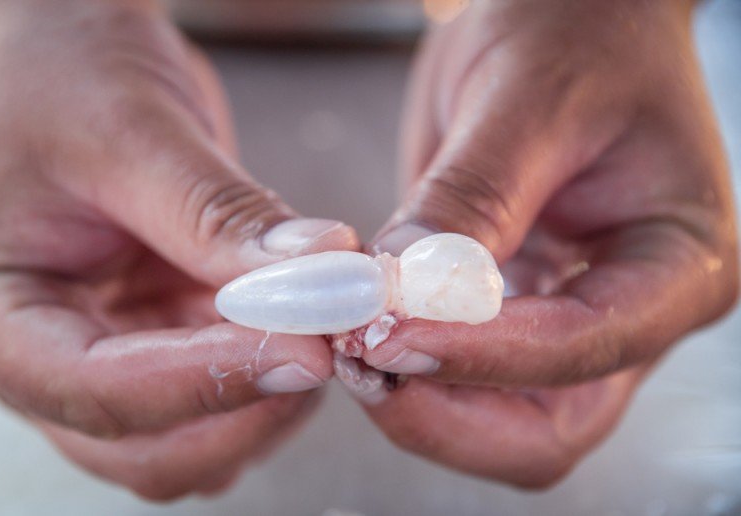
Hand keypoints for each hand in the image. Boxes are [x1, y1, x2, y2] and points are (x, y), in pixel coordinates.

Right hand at [0, 0, 356, 498]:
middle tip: (326, 345)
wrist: (62, 45)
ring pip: (190, 437)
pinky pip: (219, 390)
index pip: (92, 388)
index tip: (304, 350)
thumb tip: (322, 274)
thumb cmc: (62, 70)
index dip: (207, 382)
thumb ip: (220, 215)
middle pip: (143, 445)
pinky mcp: (153, 336)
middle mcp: (35, 353)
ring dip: (265, 401)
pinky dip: (271, 370)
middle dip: (243, 408)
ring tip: (322, 327)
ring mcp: (100, 351)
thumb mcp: (132, 130)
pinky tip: (305, 321)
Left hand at [361, 0, 737, 486]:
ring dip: (419, 403)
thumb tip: (402, 291)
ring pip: (499, 425)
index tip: (386, 331)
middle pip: (546, 428)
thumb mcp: (526, 99)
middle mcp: (632, 313)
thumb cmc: (577, 30)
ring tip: (350, 343)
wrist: (567, 17)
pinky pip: (463, 382)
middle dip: (446, 411)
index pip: (584, 346)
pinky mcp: (513, 317)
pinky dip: (410, 371)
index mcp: (678, 262)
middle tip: (360, 358)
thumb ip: (471, 200)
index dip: (480, 354)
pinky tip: (363, 331)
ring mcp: (570, 324)